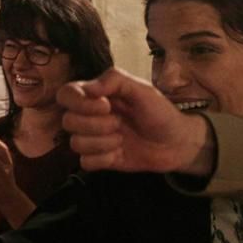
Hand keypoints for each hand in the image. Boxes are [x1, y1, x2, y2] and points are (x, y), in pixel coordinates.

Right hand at [58, 67, 213, 174]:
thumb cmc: (160, 112)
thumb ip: (115, 80)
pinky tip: (119, 153)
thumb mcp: (143, 89)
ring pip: (75, 143)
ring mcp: (93, 139)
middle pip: (68, 121)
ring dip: (102, 142)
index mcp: (96, 95)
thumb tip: (87, 88)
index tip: (105, 105)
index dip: (78, 102)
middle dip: (96, 125)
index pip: (65, 94)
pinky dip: (103, 159)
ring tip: (122, 138)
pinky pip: (85, 162)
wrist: (177, 143)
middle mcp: (90, 116)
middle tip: (119, 123)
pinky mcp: (100, 159)